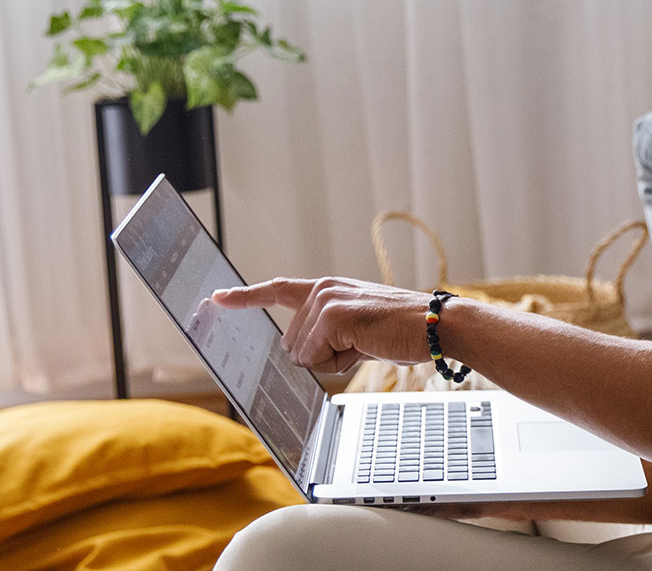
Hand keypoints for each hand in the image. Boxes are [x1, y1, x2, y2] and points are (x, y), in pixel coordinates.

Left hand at [210, 277, 435, 373]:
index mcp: (327, 288)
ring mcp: (326, 301)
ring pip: (301, 354)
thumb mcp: (358, 328)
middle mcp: (322, 289)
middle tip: (359, 344)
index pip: (278, 290)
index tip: (216, 298)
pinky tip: (364, 346)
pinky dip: (338, 362)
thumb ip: (327, 333)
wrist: (435, 325)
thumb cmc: (403, 329)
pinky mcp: (333, 316)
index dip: (245, 296)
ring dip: (331, 360)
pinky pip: (315, 357)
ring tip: (366, 343)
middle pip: (291, 344)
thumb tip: (301, 356)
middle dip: (320, 356)